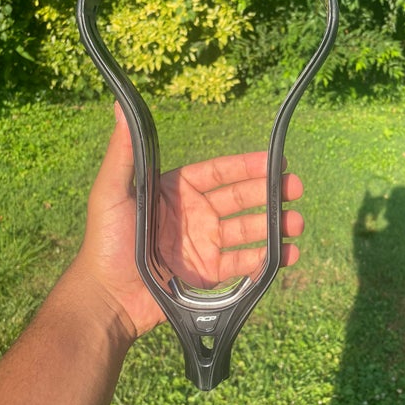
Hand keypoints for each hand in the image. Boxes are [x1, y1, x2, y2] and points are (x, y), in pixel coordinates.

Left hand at [77, 104, 303, 338]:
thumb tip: (120, 106)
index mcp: (175, 192)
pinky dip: (268, 259)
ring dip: (275, 225)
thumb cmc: (105, 243)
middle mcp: (194, 215)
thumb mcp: (111, 193)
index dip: (247, 166)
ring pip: (248, 230)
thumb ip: (123, 153)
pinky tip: (289, 253)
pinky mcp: (209, 275)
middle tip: (296, 188)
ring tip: (298, 222)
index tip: (275, 160)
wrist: (106, 299)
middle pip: (240, 199)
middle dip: (270, 193)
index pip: (219, 173)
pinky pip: (244, 263)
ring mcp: (204, 245)